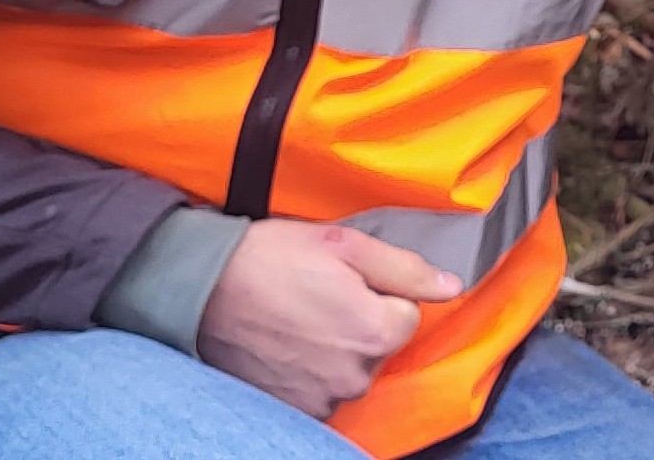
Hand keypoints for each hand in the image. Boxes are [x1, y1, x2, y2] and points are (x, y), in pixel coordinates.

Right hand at [196, 221, 461, 416]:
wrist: (200, 290)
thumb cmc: (271, 258)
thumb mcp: (346, 245)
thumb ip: (406, 269)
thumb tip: (453, 286)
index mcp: (377, 331)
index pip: (407, 315)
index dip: (379, 292)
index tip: (343, 280)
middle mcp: (355, 375)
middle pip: (378, 345)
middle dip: (357, 320)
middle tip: (315, 294)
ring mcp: (322, 398)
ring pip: (349, 369)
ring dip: (332, 348)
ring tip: (295, 318)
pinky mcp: (292, 409)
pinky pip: (320, 391)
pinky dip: (308, 370)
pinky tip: (284, 343)